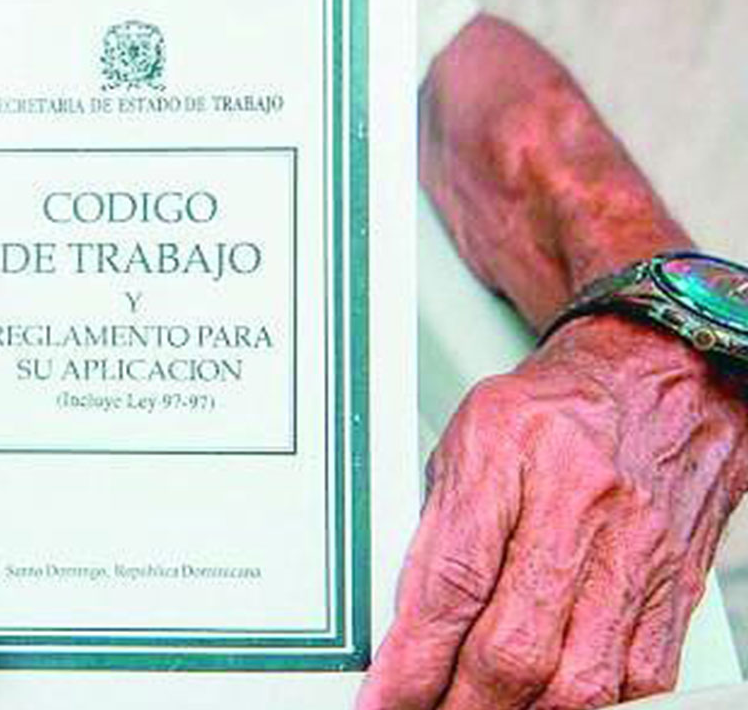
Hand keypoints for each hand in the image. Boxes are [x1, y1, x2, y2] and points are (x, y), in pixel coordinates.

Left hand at [358, 315, 747, 709]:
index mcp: (513, 454)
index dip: (412, 660)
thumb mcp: (468, 440)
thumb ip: (436, 526)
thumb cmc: (556, 409)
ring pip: (578, 680)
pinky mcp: (675, 587)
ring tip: (475, 709)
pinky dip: (583, 703)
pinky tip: (547, 696)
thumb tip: (405, 618)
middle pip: (516, 648)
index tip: (381, 699)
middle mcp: (581, 506)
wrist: (660, 381)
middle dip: (460, 704)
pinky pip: (634, 677)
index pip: (453, 583)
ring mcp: (638, 552)